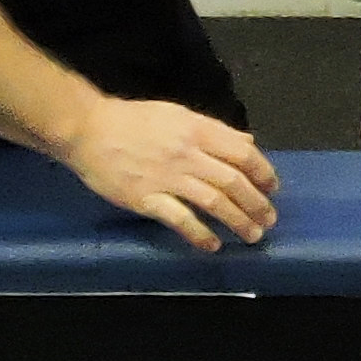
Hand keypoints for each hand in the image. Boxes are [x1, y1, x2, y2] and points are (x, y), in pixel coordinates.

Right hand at [61, 91, 281, 251]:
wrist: (87, 129)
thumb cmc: (133, 120)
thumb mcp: (179, 115)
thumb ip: (215, 131)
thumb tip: (248, 144)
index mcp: (197, 131)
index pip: (242, 154)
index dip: (263, 172)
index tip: (272, 188)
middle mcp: (187, 154)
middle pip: (233, 181)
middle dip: (257, 203)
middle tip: (269, 219)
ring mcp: (167, 178)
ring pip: (214, 202)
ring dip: (238, 221)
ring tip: (252, 235)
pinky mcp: (146, 198)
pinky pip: (180, 219)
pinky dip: (200, 234)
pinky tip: (213, 245)